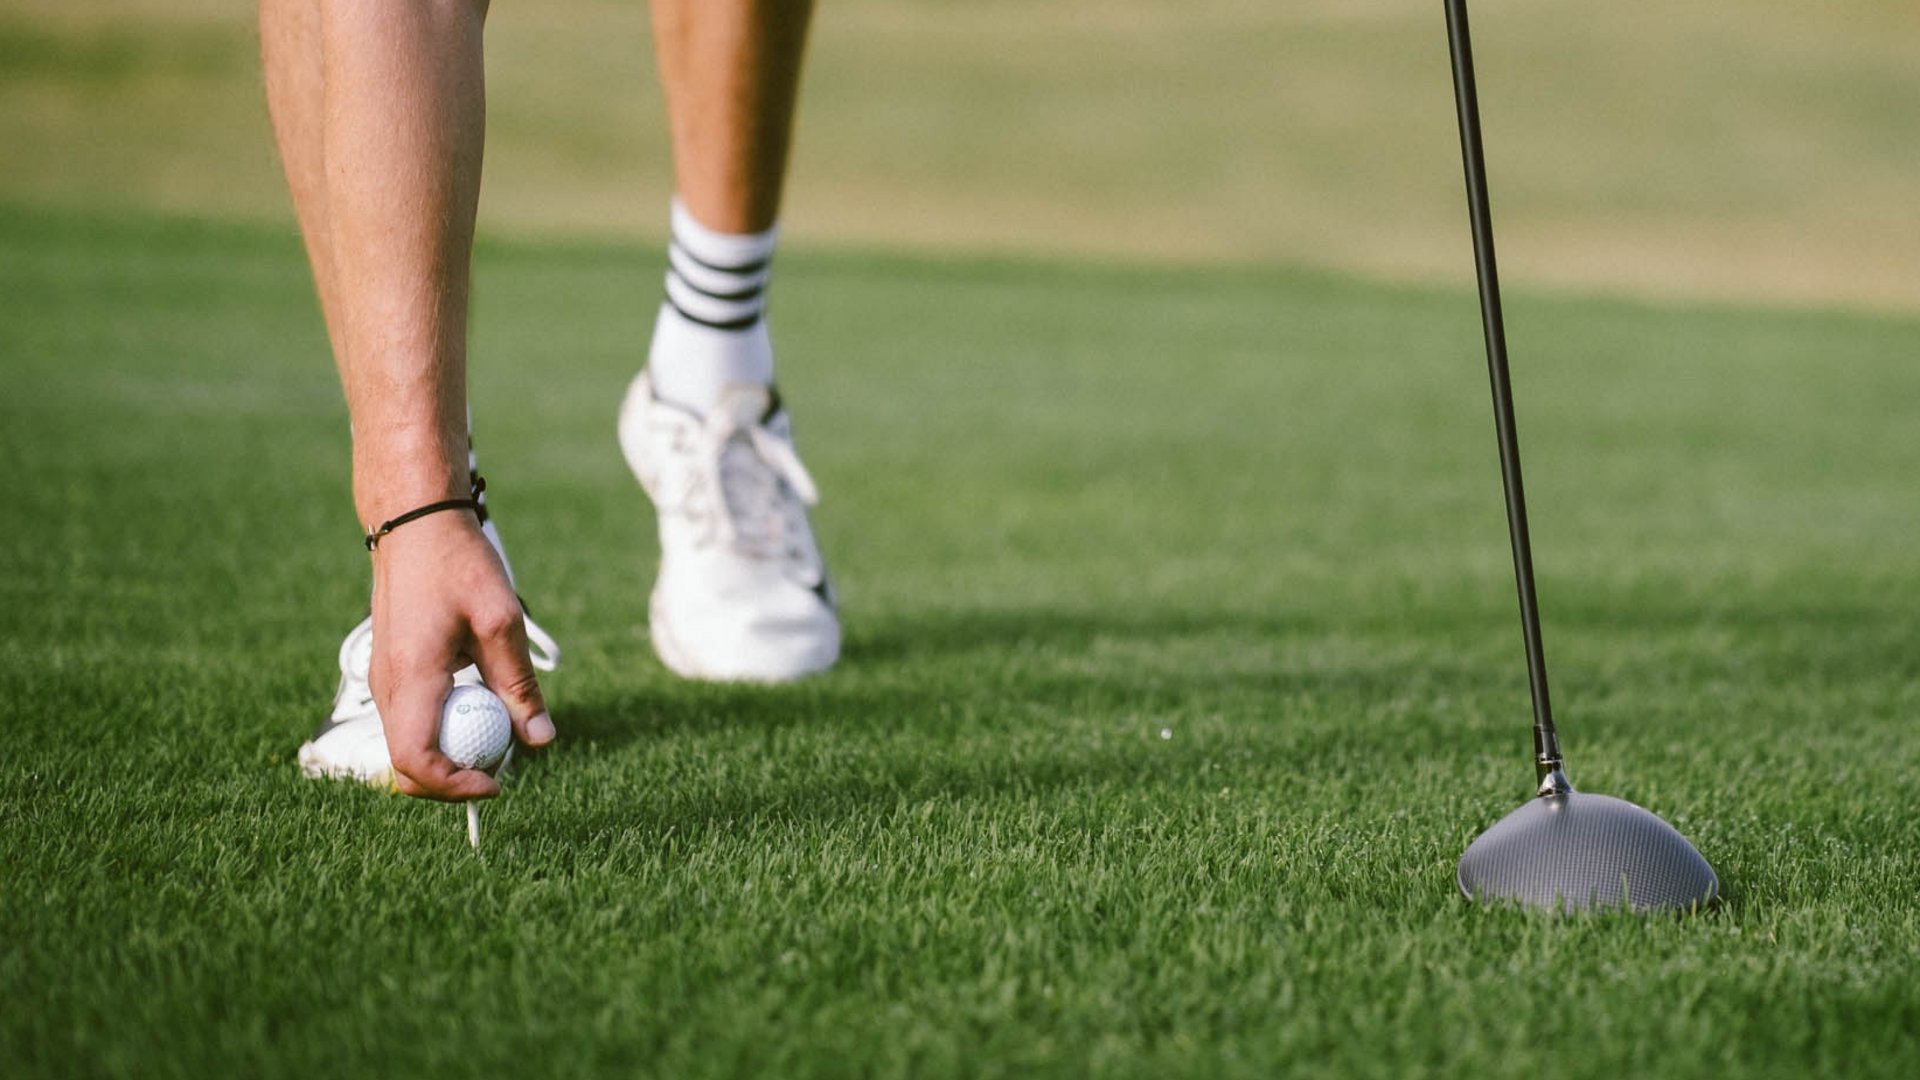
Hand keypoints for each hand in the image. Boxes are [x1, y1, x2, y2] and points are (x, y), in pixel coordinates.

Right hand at [367, 511, 555, 800]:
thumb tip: (541, 740)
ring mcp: (383, 681)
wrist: (416, 523)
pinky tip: (478, 707)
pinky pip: (409, 723)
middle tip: (499, 769)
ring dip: (448, 756)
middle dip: (452, 781)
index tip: (497, 782)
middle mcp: (386, 686)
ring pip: (406, 747)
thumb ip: (518, 685)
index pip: (417, 762)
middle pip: (406, 767)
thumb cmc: (458, 563)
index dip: (456, 786)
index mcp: (411, 678)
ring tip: (495, 734)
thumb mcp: (501, 621)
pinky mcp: (390, 673)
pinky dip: (441, 731)